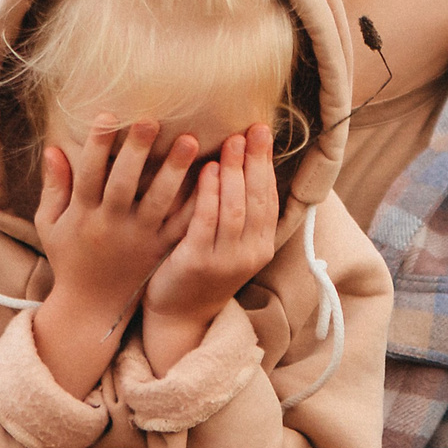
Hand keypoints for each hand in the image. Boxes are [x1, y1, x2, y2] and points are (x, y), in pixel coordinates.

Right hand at [30, 118, 199, 377]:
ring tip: (191, 141)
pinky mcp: (161, 250)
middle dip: (137, 152)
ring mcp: (139, 239)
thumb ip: (53, 187)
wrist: (92, 306)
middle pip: (124, 184)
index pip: (88, 175)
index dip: (96, 146)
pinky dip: (197, 203)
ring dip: (174, 171)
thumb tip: (52, 147)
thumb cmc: (69, 257)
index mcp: (83, 215)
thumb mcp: (50, 224)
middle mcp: (112, 225)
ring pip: (159, 203)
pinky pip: (182, 225)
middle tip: (152, 120)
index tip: (108, 115)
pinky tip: (213, 178)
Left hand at [141, 128, 278, 366]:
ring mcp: (226, 260)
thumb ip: (238, 212)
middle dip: (255, 161)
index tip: (262, 132)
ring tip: (231, 142)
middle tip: (250, 130)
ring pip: (236, 208)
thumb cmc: (200, 270)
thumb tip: (241, 162)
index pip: (269, 197)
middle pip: (257, 199)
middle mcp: (250, 253)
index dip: (266, 164)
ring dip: (235, 172)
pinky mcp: (199, 262)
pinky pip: (207, 221)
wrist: (178, 316)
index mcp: (261, 246)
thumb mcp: (229, 244)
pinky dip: (210, 193)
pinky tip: (207, 170)